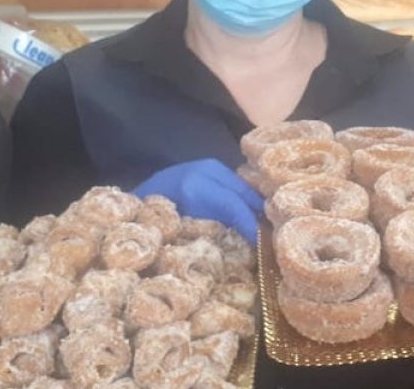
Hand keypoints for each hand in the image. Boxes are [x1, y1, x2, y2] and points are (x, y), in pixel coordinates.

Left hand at [132, 158, 263, 244]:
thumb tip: (246, 246)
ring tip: (266, 229)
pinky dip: (245, 200)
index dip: (251, 225)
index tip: (264, 245)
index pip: (234, 205)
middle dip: (259, 215)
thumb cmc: (157, 219)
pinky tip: (253, 216)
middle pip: (244, 193)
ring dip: (255, 207)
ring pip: (243, 188)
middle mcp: (206, 171)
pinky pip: (236, 185)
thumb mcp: (183, 230)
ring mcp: (210, 166)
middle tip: (273, 238)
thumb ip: (212, 233)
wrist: (141, 198)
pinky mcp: (213, 168)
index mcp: (196, 186)